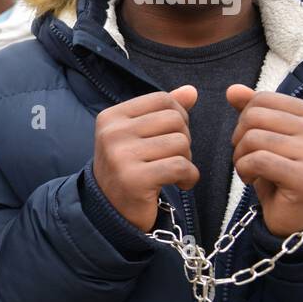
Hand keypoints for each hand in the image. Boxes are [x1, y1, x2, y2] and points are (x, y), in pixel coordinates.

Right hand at [93, 85, 199, 231]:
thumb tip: (191, 91)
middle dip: (184, 139)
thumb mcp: (140, 135)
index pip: (162, 99)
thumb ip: (163, 111)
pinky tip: (181, 184)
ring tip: (173, 172)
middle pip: (174, 119)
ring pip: (181, 143)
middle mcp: (112, 133)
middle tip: (172, 158)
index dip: (178, 117)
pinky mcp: (135, 179)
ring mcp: (121, 156)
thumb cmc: (129, 169)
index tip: (170, 137)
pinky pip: (181, 166)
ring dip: (186, 160)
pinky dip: (189, 177)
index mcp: (111, 117)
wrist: (111, 211)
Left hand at [228, 85, 302, 236]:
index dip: (244, 120)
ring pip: (253, 138)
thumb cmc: (281, 174)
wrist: (299, 217)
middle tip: (247, 159)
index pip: (262, 99)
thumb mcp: (267, 137)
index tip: (251, 142)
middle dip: (239, 139)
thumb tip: (232, 90)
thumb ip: (253, 111)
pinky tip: (251, 181)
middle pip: (254, 116)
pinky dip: (244, 170)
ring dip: (240, 157)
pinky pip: (256, 160)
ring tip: (250, 171)